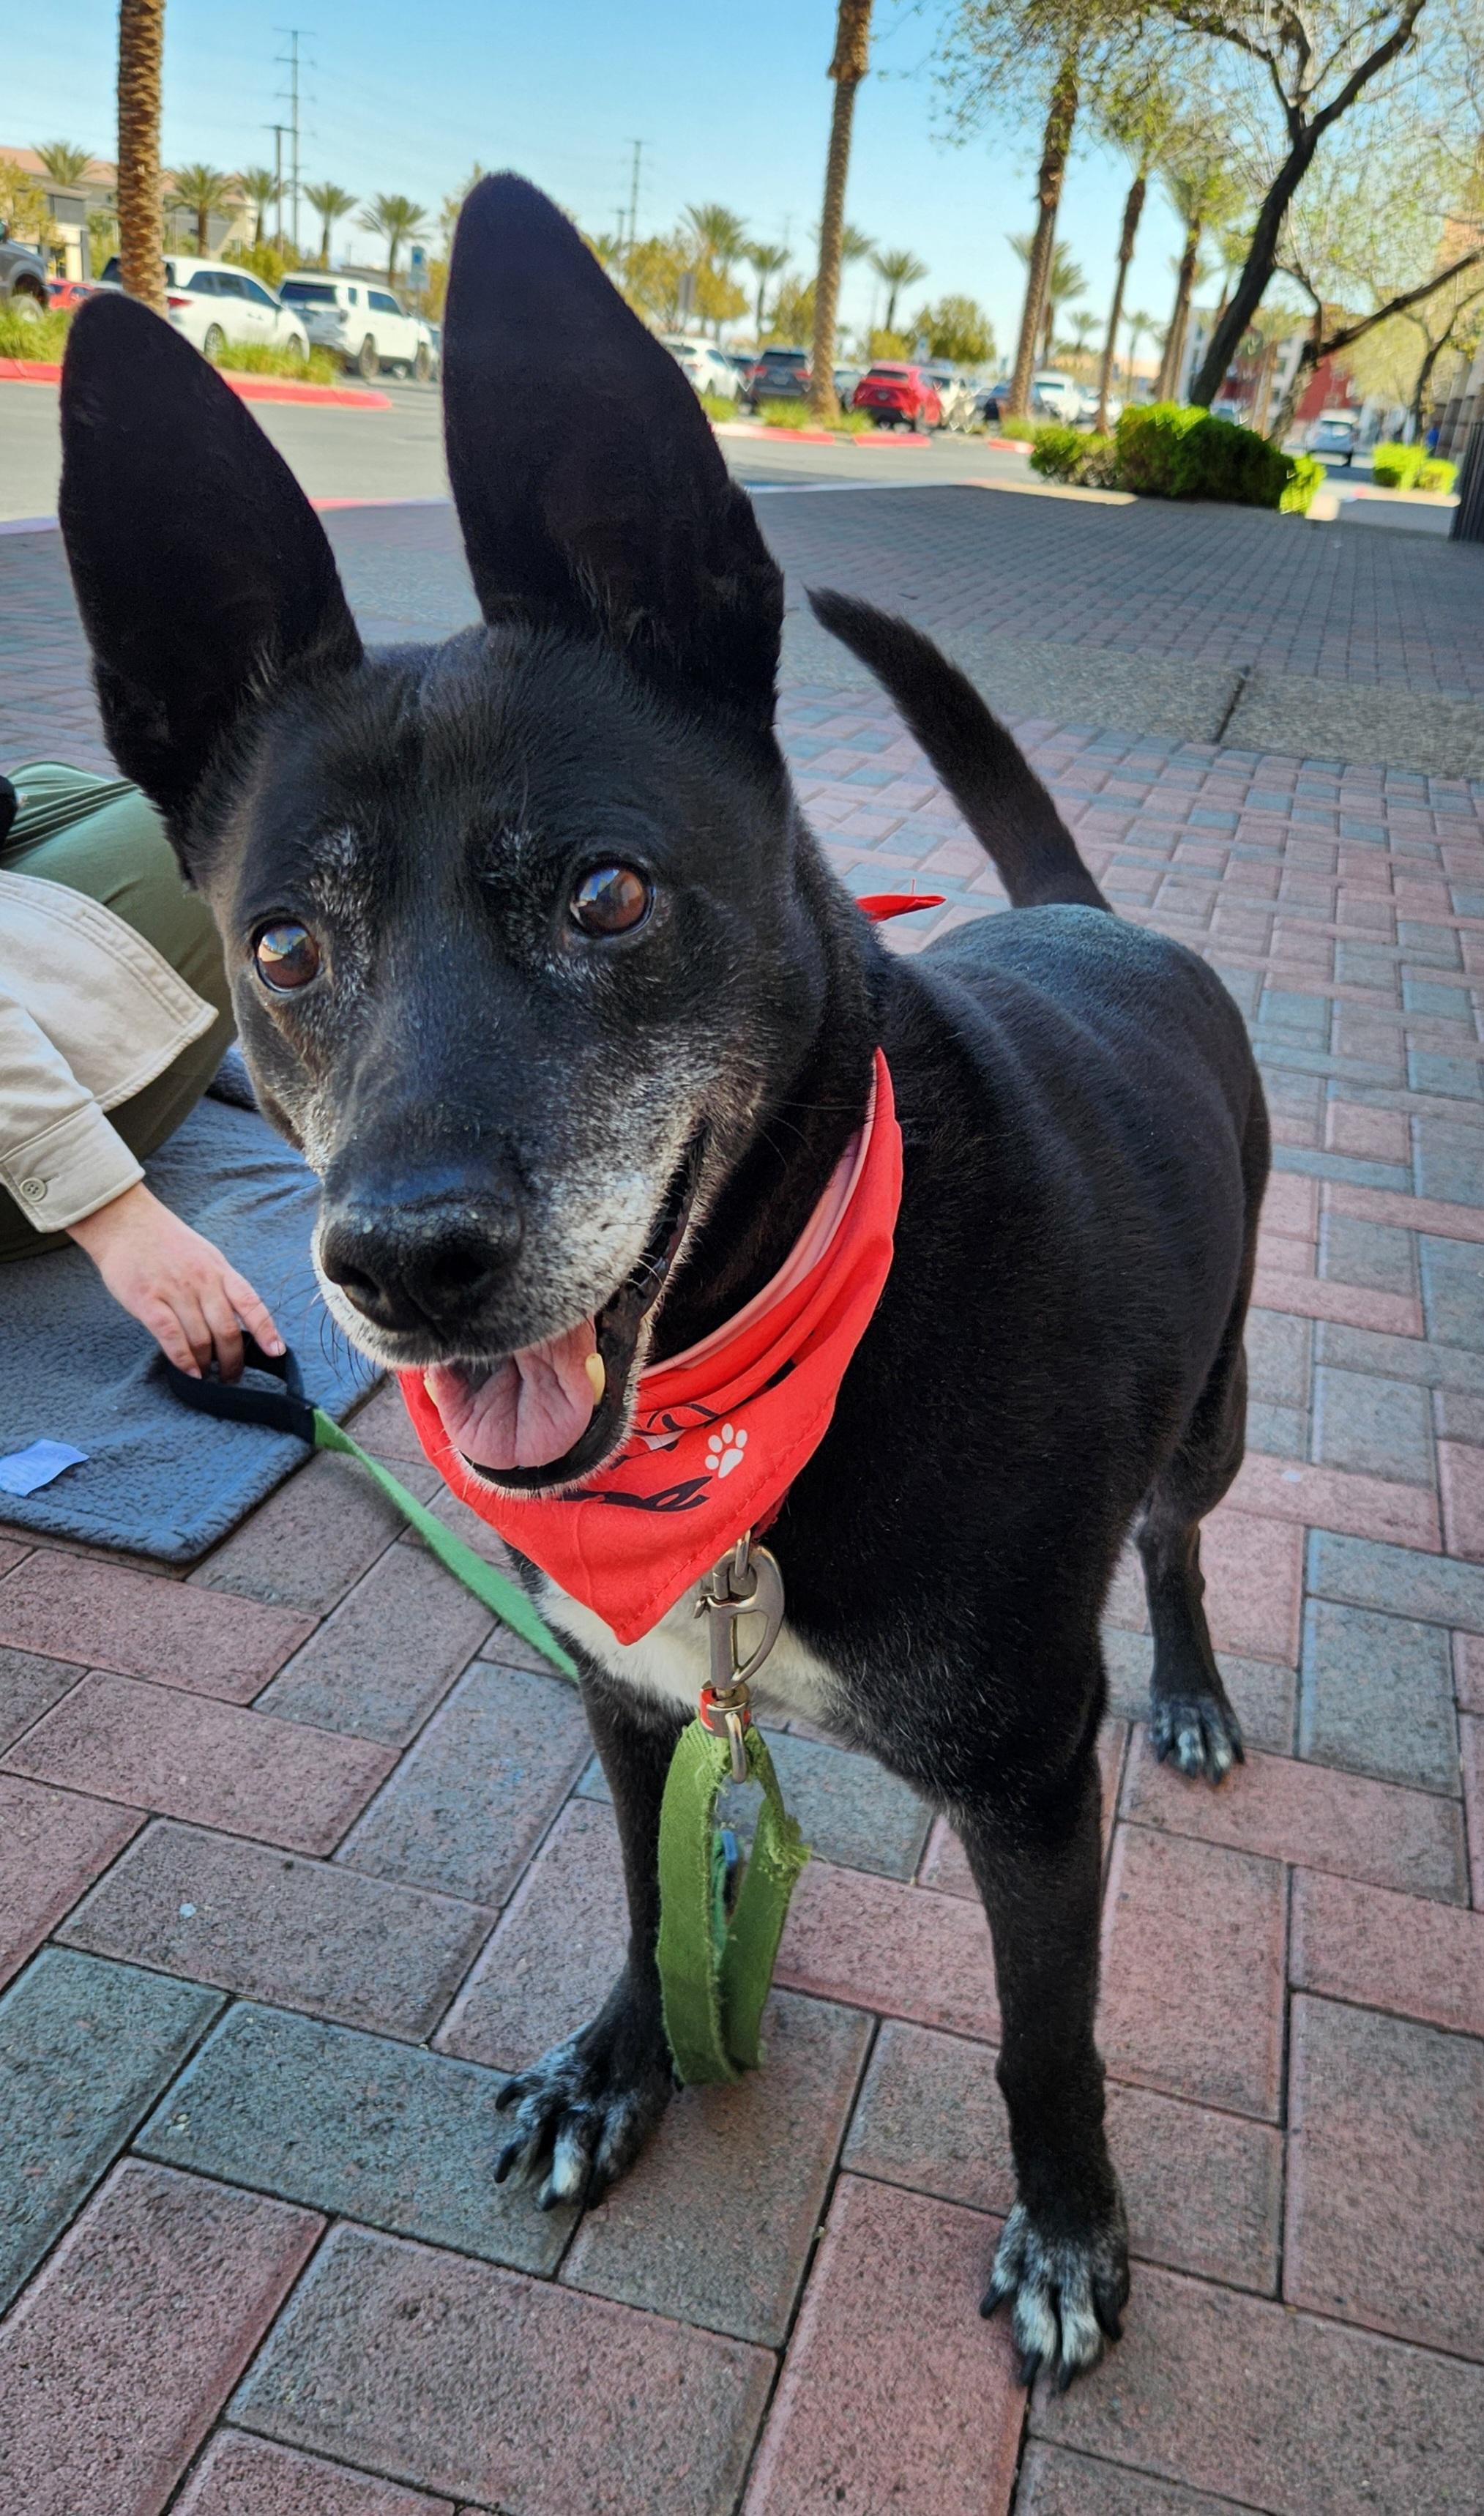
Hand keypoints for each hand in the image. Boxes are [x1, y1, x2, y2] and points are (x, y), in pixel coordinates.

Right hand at [68, 1182, 284, 1380]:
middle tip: (231, 1376)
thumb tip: (237, 1320)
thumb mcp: (205, 1256)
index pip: (251, 1304)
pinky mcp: (148, 1300)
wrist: (126, 1221)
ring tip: (208, 1375)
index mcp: (220, 1270)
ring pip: (201, 1338)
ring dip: (207, 1363)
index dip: (267, 1331)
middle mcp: (202, 1281)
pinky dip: (183, 1359)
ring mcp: (175, 1291)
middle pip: (227, 1330)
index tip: (277, 1352)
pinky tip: (189, 1372)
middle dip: (233, 1360)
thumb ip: (220, 1285)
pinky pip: (171, 1336)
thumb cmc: (166, 1242)